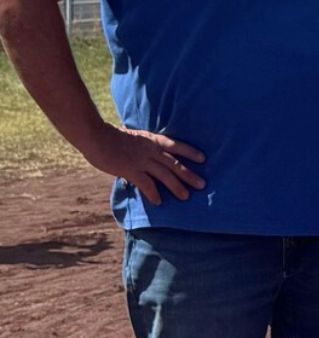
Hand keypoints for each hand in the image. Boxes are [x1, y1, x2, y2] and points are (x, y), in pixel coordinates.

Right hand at [82, 126, 205, 203]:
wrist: (95, 135)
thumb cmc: (109, 136)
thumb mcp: (131, 137)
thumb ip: (140, 147)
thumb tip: (144, 158)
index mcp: (151, 140)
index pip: (176, 145)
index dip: (190, 152)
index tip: (203, 158)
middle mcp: (150, 150)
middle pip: (175, 163)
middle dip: (189, 174)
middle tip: (202, 184)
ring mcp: (142, 160)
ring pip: (165, 175)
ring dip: (177, 187)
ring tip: (186, 196)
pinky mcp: (131, 169)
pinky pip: (146, 184)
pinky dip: (153, 193)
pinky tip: (159, 202)